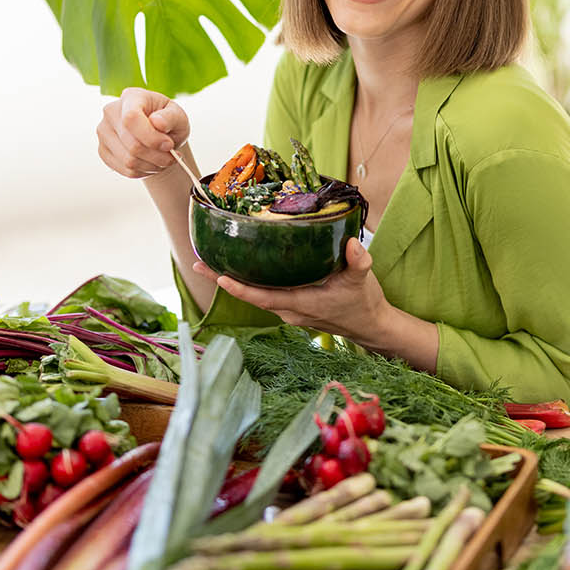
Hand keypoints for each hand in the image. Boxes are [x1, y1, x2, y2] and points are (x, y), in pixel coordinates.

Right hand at [96, 89, 189, 179]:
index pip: (131, 118)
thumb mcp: (178, 116)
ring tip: (164, 160)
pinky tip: (152, 164)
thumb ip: (171, 118)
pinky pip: (125, 170)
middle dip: (158, 156)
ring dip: (152, 166)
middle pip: (132, 144)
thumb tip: (157, 122)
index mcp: (131, 97)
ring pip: (129, 160)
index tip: (169, 145)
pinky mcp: (103, 150)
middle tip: (172, 156)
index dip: (151, 137)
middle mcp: (111, 112)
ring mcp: (104, 132)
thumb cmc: (168, 121)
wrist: (158, 134)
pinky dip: (143, 172)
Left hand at [194, 239, 388, 340]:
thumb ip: (358, 261)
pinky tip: (243, 267)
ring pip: (256, 295)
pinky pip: (266, 294)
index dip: (240, 289)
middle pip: (250, 295)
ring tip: (211, 261)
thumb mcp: (362, 279)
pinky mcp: (293, 307)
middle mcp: (290, 310)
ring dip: (234, 281)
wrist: (371, 325)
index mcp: (302, 303)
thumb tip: (351, 243)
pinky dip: (251, 283)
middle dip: (224, 280)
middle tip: (198, 262)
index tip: (220, 277)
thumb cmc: (364, 303)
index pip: (263, 297)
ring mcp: (290, 310)